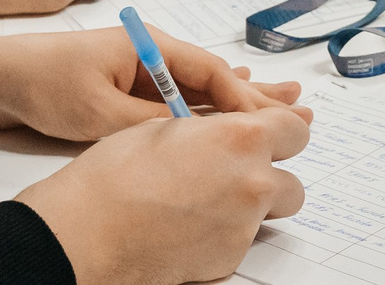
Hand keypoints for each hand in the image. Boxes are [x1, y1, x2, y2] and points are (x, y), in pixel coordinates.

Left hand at [0, 24, 304, 139]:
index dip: (244, 100)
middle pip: (215, 78)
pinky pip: (180, 101)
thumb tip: (191, 142)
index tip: (272, 123)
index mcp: (150, 47)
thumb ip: (149, 125)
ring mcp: (143, 73)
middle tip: (300, 105)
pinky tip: (232, 109)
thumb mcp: (99, 111)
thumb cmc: (45, 82)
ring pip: (202, 91)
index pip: (211, 73)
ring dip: (238, 104)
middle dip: (257, 95)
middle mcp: (153, 56)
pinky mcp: (130, 91)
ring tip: (283, 103)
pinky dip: (209, 110)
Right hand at [17, 106, 310, 284]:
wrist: (88, 231)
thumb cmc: (116, 174)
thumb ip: (214, 129)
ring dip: (254, 205)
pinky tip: (189, 225)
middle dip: (270, 174)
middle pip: (293, 179)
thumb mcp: (168, 126)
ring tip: (210, 199)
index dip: (280, 131)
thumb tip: (228, 132)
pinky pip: (242, 240)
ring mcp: (244, 225)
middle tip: (236, 170)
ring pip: (271, 213)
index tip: (269, 135)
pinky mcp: (228, 258)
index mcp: (242, 138)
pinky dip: (225, 233)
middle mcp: (253, 182)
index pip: (295, 129)